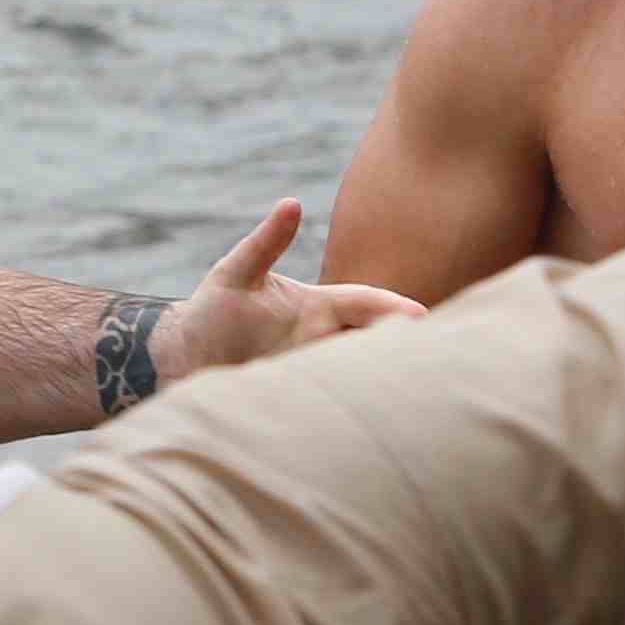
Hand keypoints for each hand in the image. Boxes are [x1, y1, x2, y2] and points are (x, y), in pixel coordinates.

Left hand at [150, 198, 421, 381]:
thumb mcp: (235, 273)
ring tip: (420, 393)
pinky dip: (359, 406)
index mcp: (319, 307)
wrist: (184, 359)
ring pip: (364, 374)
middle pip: (377, 340)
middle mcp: (326, 339)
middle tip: (440, 357)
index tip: (422, 315)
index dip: (394, 308)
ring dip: (387, 381)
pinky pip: (339, 403)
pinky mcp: (305, 400)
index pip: (366, 303)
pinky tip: (378, 421)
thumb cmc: (212, 310)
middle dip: (406, 346)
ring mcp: (317, 370)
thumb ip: (265, 243)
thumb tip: (291, 203)